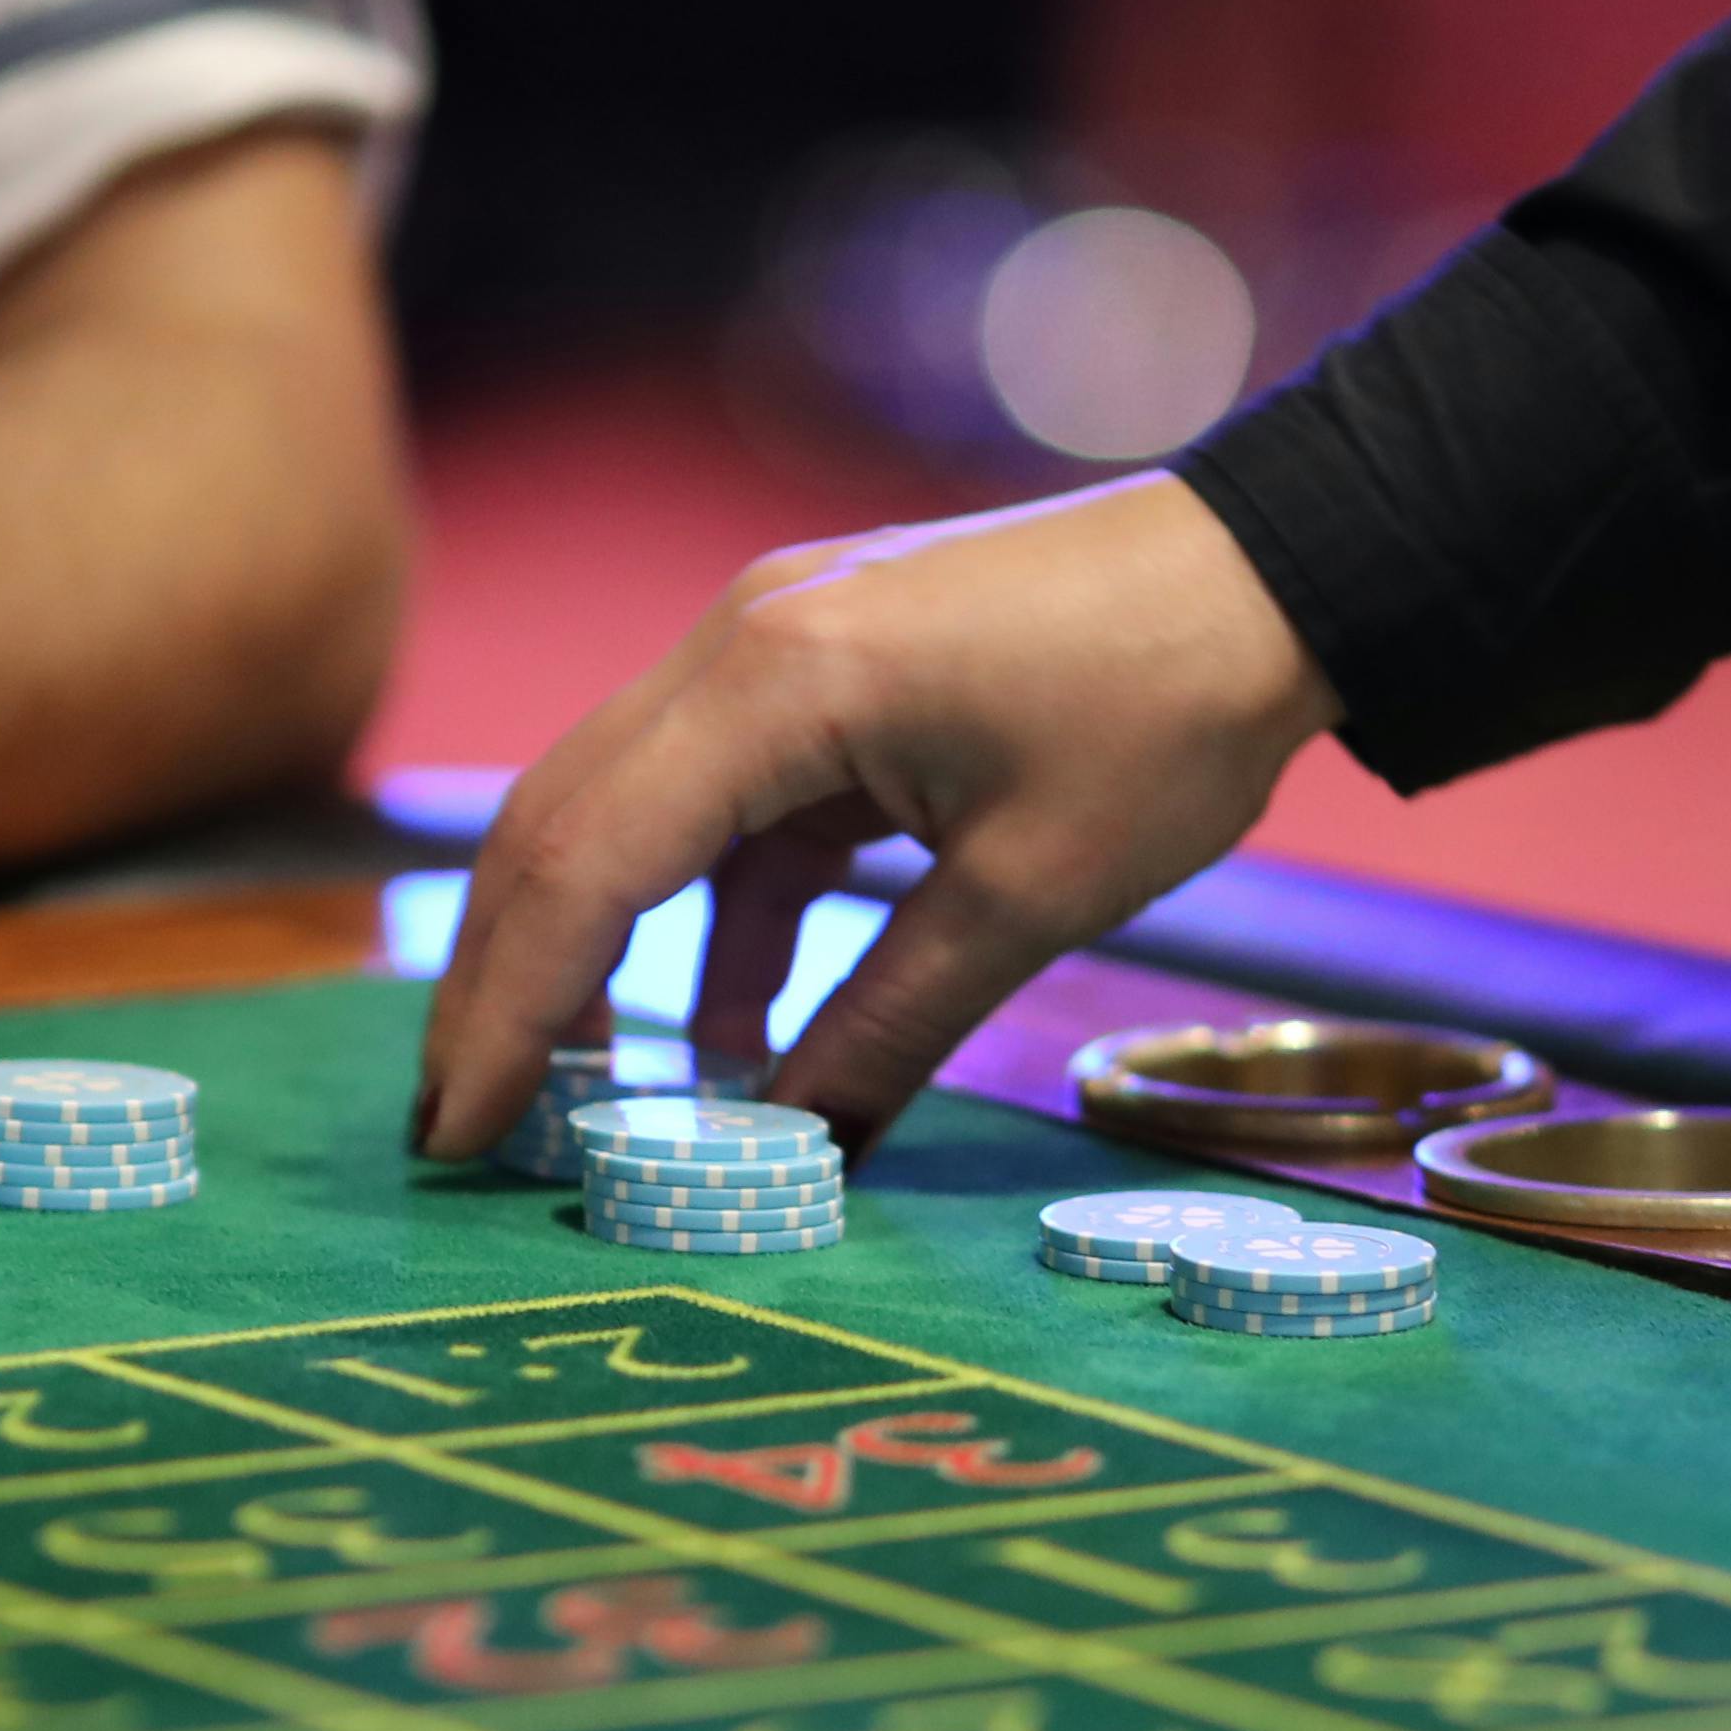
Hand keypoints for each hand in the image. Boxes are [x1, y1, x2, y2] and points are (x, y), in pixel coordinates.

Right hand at [416, 474, 1337, 1162]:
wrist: (1271, 572)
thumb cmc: (1168, 713)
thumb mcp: (1029, 899)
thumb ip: (888, 1030)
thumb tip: (792, 1159)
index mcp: (775, 686)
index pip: (583, 865)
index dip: (508, 1011)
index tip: (458, 1132)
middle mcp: (736, 644)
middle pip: (558, 825)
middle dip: (503, 985)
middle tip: (461, 1129)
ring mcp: (769, 642)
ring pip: (622, 811)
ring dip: (592, 951)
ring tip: (577, 1095)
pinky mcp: (817, 666)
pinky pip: (718, 803)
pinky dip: (707, 915)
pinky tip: (736, 1032)